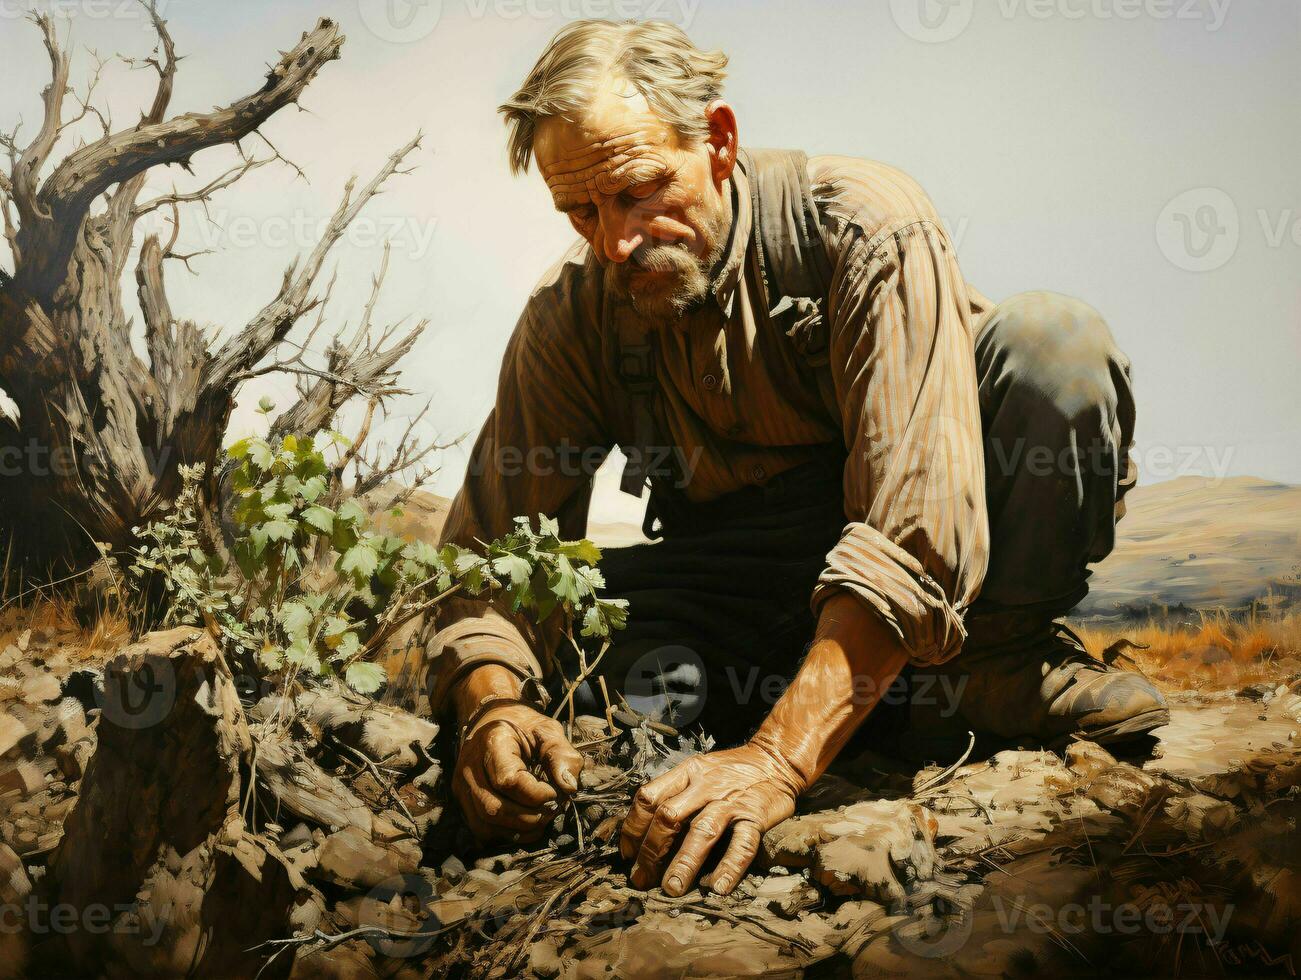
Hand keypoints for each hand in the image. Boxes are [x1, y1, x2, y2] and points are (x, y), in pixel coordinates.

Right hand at [452, 702, 582, 842]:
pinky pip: (480, 829)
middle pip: (494, 808)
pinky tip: (525, 825)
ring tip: (541, 819)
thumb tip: (569, 787)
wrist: (492, 719)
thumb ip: (561, 755)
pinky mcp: (462, 799)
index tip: (554, 792)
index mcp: (493, 742)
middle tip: (552, 810)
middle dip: (529, 818)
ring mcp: (462, 785)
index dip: (535, 794)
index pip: (508, 781)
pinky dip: (505, 834)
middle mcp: (470, 766)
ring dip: (518, 830)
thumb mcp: (547, 730)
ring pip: (484, 824)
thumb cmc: (523, 726)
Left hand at [619, 741, 804, 896]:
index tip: (628, 854)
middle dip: (651, 852)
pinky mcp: (755, 816)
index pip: (649, 797)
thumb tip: (645, 830)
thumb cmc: (730, 771)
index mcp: (686, 773)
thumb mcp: (698, 770)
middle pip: (668, 817)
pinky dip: (729, 867)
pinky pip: (741, 844)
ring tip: (672, 889)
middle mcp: (705, 786)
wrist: (775, 759)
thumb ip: (675, 792)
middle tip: (642, 879)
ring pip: (702, 831)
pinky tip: (717, 887)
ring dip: (684, 862)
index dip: (633, 828)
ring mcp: (730, 801)